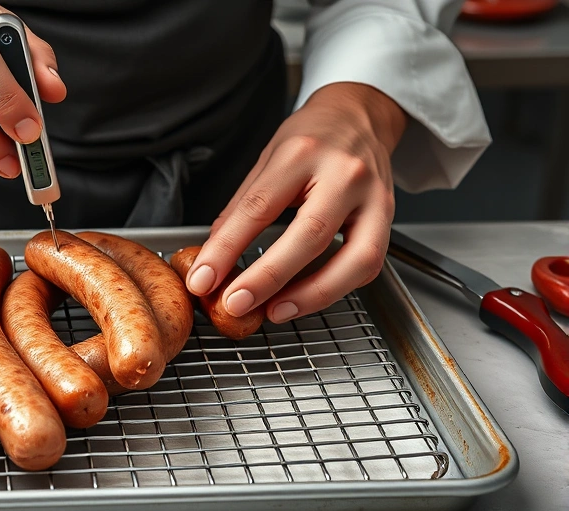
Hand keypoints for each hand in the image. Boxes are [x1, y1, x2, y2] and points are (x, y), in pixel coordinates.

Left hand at [185, 82, 406, 323]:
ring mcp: (374, 197)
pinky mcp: (390, 219)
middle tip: (235, 303)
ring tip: (273, 311)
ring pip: (353, 259)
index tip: (203, 278)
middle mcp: (345, 173)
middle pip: (309, 235)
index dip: (227, 248)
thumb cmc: (312, 138)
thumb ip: (242, 208)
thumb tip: (213, 257)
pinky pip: (367, 266)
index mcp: (303, 152)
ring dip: (311, 295)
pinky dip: (335, 289)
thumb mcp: (268, 160)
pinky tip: (305, 299)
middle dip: (268, 277)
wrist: (360, 116)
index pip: (259, 207)